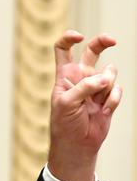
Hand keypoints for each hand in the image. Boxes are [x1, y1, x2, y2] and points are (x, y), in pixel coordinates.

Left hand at [48, 30, 121, 180]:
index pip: (63, 49)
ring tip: (96, 102)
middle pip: (92, 51)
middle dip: (102, 41)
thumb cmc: (64, 123)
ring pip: (109, 72)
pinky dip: (111, 101)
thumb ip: (83, 88)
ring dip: (106, 85)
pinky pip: (117, 90)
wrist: (77, 144)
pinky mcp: (109, 97)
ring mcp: (96, 86)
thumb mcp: (65, 103)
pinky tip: (102, 112)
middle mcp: (81, 77)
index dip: (69, 38)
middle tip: (112, 40)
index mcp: (64, 75)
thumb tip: (103, 78)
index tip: (79, 36)